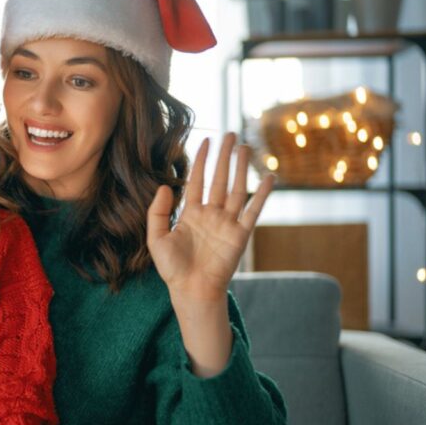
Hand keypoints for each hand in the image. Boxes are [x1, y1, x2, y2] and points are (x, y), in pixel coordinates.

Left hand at [147, 133, 272, 301]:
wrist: (191, 289)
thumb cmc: (173, 268)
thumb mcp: (156, 238)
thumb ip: (157, 212)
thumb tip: (165, 186)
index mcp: (192, 214)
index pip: (198, 181)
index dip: (202, 161)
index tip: (207, 141)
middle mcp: (211, 215)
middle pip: (220, 179)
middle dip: (224, 157)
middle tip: (231, 134)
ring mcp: (227, 223)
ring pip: (236, 189)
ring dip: (241, 169)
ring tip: (245, 148)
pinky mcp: (240, 235)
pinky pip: (253, 211)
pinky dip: (262, 195)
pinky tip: (269, 178)